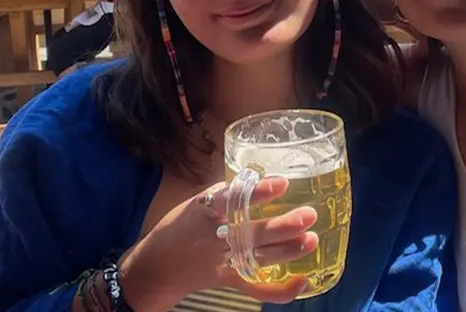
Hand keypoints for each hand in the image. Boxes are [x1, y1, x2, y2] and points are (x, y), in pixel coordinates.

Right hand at [117, 178, 316, 311]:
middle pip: (251, 233)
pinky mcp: (227, 280)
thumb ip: (224, 193)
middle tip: (309, 215)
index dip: (257, 192)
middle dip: (281, 226)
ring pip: (258, 258)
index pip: (232, 199)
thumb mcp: (195, 201)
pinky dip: (279, 289)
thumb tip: (257, 176)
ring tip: (311, 239)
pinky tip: (302, 282)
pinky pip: (255, 288)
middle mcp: (213, 237)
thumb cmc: (178, 226)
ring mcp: (221, 262)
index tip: (282, 183)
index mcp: (204, 211)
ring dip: (287, 250)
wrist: (154, 266)